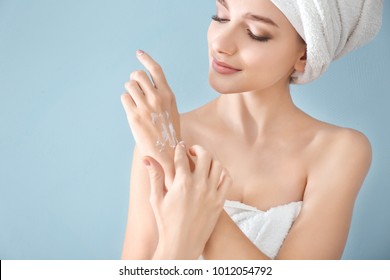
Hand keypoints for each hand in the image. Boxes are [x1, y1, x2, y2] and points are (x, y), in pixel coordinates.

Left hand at [121, 50, 180, 182]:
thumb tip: (144, 81)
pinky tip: (132, 110)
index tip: (138, 52)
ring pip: (129, 85)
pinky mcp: (134, 116)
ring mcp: (145, 107)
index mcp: (168, 94)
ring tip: (134, 101)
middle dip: (134, 78)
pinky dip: (126, 102)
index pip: (155, 70)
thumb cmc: (168, 130)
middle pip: (138, 74)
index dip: (146, 58)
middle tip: (135, 86)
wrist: (167, 151)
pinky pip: (124, 98)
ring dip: (129, 90)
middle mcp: (157, 98)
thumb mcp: (171, 108)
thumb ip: (161, 94)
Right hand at [143, 142, 231, 258]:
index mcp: (182, 183)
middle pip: (204, 155)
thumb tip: (147, 158)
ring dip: (210, 159)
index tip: (180, 145)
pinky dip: (223, 172)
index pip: (182, 157)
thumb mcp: (156, 199)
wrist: (182, 244)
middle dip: (197, 149)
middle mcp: (199, 185)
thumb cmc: (166, 223)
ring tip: (204, 161)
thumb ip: (155, 176)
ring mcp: (212, 193)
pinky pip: (227, 179)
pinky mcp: (220, 201)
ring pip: (218, 165)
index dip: (180, 148)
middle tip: (192, 151)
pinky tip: (215, 174)